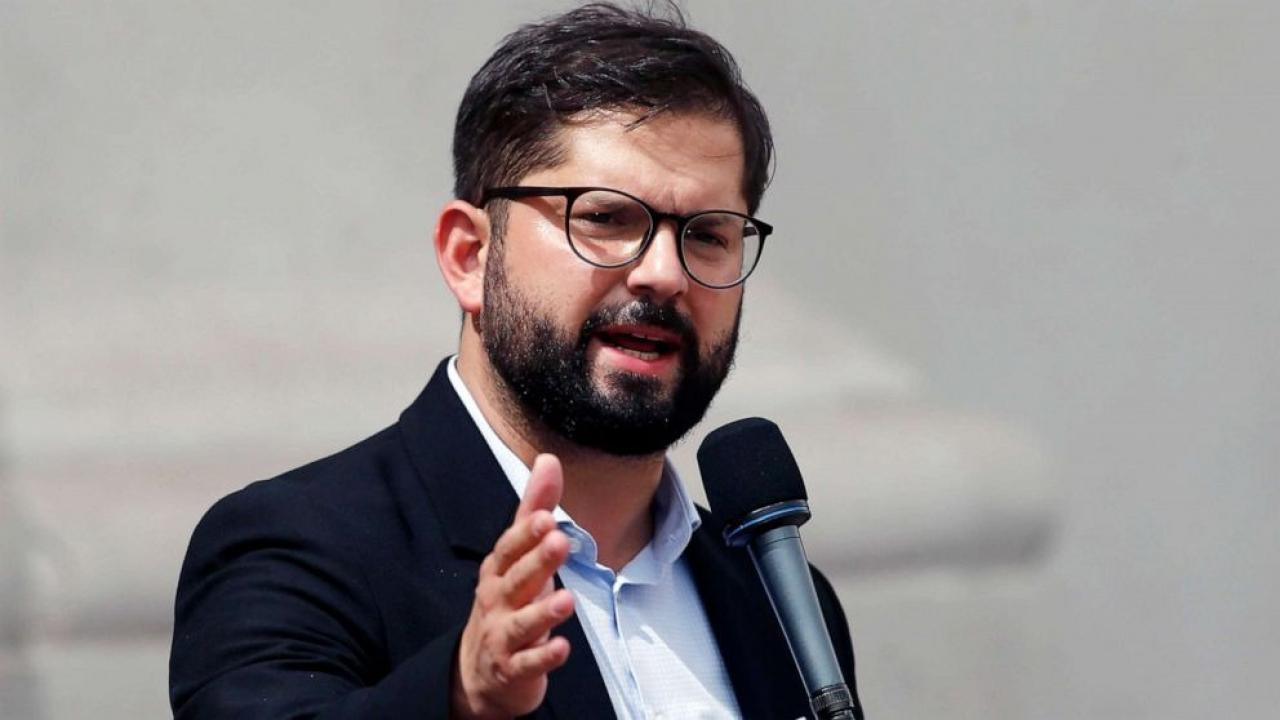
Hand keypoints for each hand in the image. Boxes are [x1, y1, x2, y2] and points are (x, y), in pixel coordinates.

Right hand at [451, 454, 574, 719]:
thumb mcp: (520, 554)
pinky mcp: (514, 668)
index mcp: (499, 570)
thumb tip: (548, 460)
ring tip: (566, 600)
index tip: (545, 517)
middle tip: (559, 541)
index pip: (510, 548)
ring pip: (522, 622)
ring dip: (542, 612)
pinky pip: (528, 663)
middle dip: (537, 561)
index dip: (526, 534)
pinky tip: (562, 648)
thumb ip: (534, 509)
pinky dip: (543, 656)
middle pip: (517, 579)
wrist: (479, 670)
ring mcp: (503, 635)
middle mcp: (497, 600)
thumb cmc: (507, 601)